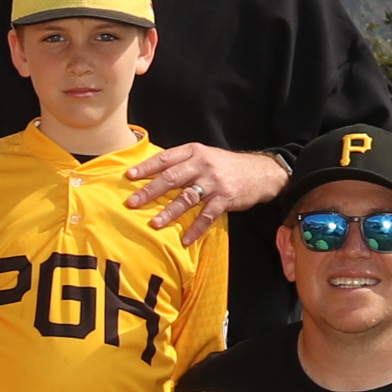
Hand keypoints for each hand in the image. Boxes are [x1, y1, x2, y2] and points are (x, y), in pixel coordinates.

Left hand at [125, 142, 289, 245]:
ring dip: (170, 212)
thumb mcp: (205, 155)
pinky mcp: (226, 199)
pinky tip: (185, 239)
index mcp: (194, 152)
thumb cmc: (226, 166)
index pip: (165, 158)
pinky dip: (196, 229)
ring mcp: (214, 183)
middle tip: (133, 202)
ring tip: (155, 224)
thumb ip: (182, 162)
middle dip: (150, 191)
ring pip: (187, 198)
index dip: (146, 167)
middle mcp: (203, 165)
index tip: (129, 176)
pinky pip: (207, 216)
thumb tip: (153, 172)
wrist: (261, 172)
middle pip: (172, 178)